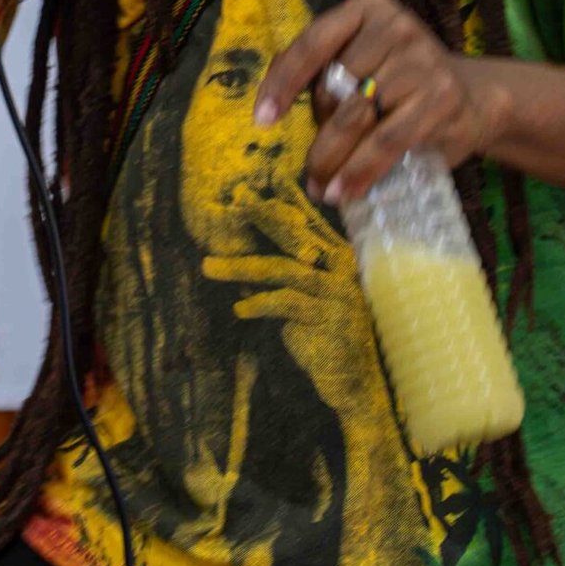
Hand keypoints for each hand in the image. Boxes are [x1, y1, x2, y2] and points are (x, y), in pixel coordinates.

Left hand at [201, 194, 379, 413]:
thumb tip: (245, 272)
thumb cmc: (326, 341)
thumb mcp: (306, 304)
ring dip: (242, 267)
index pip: (310, 222)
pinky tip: (239, 309)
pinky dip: (259, 303)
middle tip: (237, 199)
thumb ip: (286, 282)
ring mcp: (337, 291)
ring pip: (282, 269)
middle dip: (264, 215)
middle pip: (296, 236)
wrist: (355, 384)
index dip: (287, 200)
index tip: (264, 181)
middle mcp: (341, 269)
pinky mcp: (328, 316)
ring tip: (210, 267)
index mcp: (339, 259)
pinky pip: (286, 302)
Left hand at [254, 0, 502, 205]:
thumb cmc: (403, 81)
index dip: (283, 82)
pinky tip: (341, 192)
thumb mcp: (364, 60)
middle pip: (334, 86)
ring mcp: (421, 60)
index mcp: (368, 8)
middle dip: (318, 133)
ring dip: (331, 159)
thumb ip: (324, 70)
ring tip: (320, 187)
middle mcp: (395, 26)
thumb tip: (272, 106)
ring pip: (356, 118)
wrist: (477, 97)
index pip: (314, 42)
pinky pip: (385, 141)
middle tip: (310, 170)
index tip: (262, 119)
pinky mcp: (439, 98)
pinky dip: (359, 171)